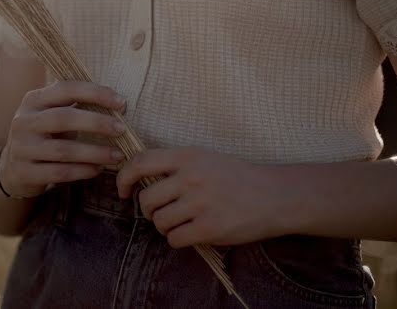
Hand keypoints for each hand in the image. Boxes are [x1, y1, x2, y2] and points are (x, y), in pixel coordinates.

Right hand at [0, 81, 128, 198]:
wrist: (13, 168)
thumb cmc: (44, 135)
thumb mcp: (52, 114)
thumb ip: (75, 105)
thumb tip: (118, 104)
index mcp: (33, 100)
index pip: (65, 89)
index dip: (95, 93)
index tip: (121, 103)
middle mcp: (23, 121)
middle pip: (63, 118)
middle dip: (97, 123)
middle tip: (122, 130)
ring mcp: (21, 148)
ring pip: (63, 150)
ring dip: (94, 152)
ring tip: (117, 156)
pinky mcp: (24, 172)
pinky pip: (59, 173)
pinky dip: (82, 171)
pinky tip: (98, 169)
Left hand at [116, 147, 281, 245]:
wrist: (274, 195)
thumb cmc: (237, 176)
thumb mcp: (205, 157)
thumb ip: (176, 164)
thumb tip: (140, 176)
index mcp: (187, 156)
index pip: (140, 162)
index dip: (123, 177)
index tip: (122, 190)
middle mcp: (191, 177)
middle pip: (146, 199)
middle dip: (148, 210)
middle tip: (160, 212)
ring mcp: (201, 203)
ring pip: (159, 222)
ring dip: (164, 227)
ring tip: (180, 222)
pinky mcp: (210, 227)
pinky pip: (175, 239)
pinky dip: (178, 240)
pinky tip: (191, 233)